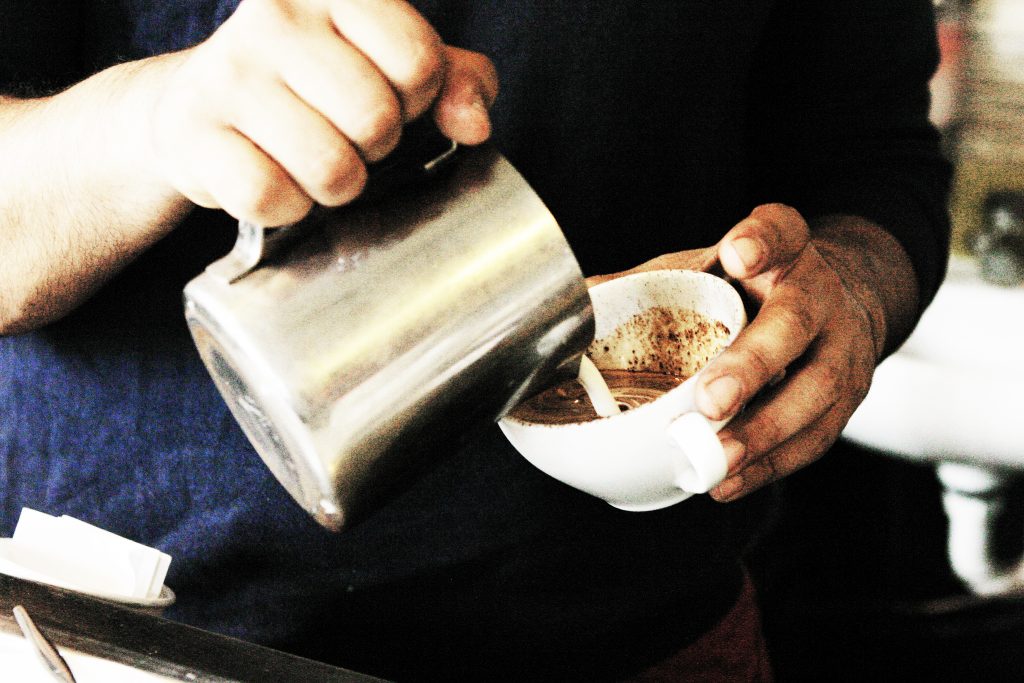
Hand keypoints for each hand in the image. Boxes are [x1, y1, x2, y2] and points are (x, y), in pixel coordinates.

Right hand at [147, 0, 498, 225]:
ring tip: (314, 161)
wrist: (199, 106)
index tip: (387, 96)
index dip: (416, 100)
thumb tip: (475, 124)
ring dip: (336, 185)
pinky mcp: (194, 132)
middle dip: (375, 147)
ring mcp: (229, 74)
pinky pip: (271, 198)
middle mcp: (276, 16)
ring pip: (331, 167)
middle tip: (346, 136)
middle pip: (376, 119)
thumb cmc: (316, 83)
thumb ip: (456, 79)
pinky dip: (287, 208)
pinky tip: (276, 179)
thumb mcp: (395, 64)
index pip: (419, 62)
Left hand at [589, 203, 918, 500]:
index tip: (736, 253)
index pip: (780, 231)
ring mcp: (843, 348)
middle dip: (753, 364)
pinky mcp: (847, 401)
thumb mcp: (710, 268)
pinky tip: (728, 480)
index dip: (761, 240)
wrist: (833, 308)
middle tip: (711, 399)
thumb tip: (575, 306)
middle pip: (796, 323)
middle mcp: (821, 293)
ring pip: (815, 391)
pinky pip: (814, 438)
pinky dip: (770, 464)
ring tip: (717, 456)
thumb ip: (654, 284)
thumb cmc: (753, 290)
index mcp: (786, 251)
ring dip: (764, 430)